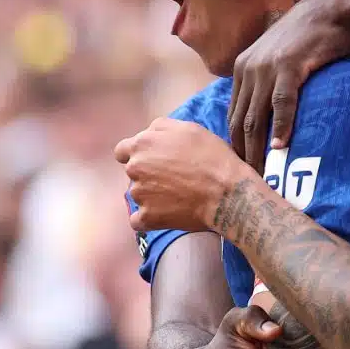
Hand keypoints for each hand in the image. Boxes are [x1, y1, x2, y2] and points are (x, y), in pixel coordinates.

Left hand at [116, 119, 250, 232]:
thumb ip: (160, 128)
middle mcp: (135, 168)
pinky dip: (149, 219)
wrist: (227, 192)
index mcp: (142, 144)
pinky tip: (167, 215)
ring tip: (179, 196)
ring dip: (152, 196)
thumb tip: (148, 134)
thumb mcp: (189, 128)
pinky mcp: (147, 217)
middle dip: (148, 174)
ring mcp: (139, 194)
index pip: (122, 151)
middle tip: (175, 178)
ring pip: (139, 195)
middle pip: (133, 172)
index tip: (154, 160)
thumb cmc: (212, 157)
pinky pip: (139, 220)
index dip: (138, 155)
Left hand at [230, 0, 349, 167]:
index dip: (234, 144)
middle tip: (247, 183)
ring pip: (255, 117)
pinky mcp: (289, 66)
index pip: (232, 115)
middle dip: (241, 155)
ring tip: (261, 175)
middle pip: (239, 121)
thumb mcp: (279, 58)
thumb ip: (269, 81)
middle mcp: (248, 69)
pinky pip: (282, 103)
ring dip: (256, 149)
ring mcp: (267, 68)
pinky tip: (281, 147)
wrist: (333, 10)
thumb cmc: (310, 36)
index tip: (240, 169)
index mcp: (242, 69)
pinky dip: (281, 126)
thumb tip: (270, 113)